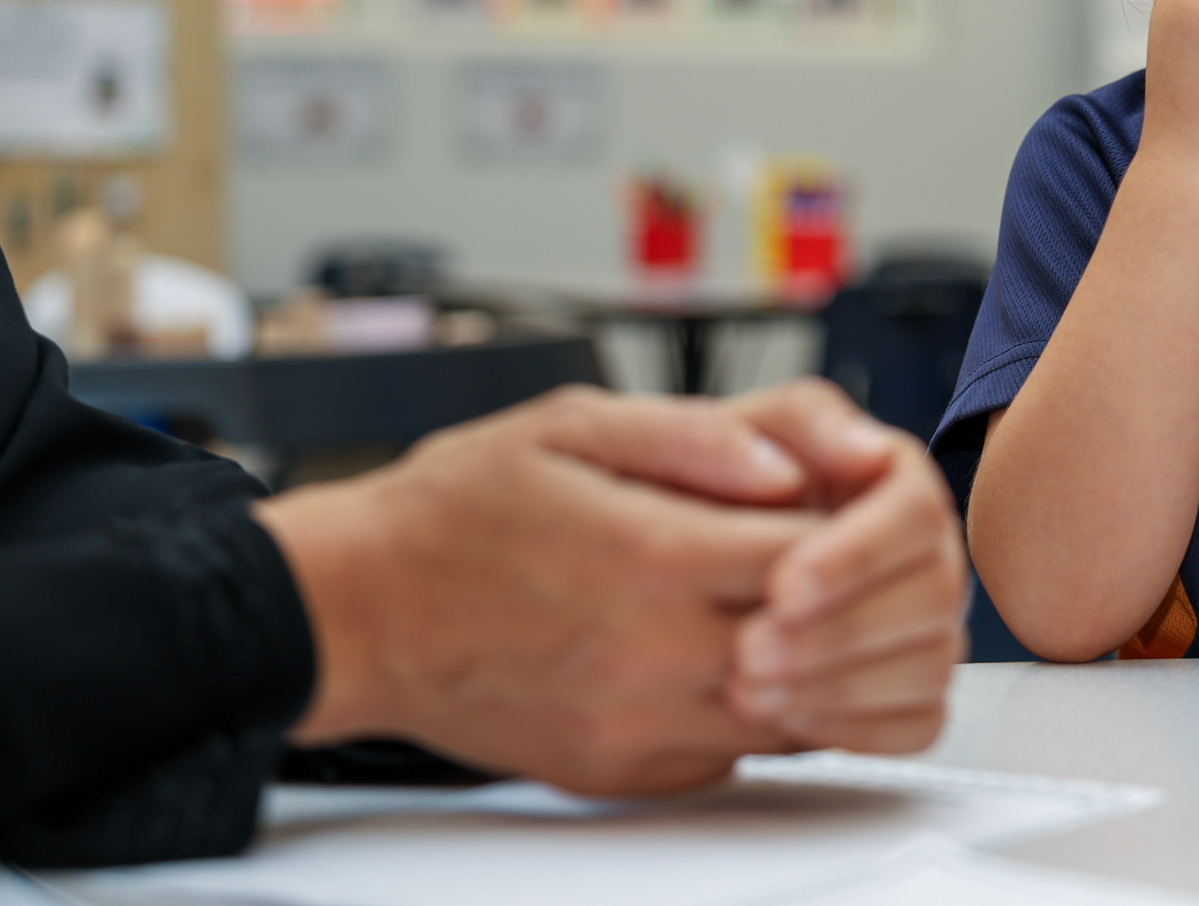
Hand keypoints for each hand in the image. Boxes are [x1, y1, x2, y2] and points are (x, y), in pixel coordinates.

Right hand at [255, 386, 822, 794]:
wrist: (357, 612)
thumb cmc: (453, 513)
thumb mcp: (572, 425)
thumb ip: (696, 438)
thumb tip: (789, 465)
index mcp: (653, 558)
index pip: (812, 555)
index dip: (841, 527)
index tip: (826, 504)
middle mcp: (654, 655)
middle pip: (815, 641)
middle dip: (835, 599)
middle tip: (820, 559)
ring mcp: (639, 727)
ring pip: (788, 712)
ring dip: (805, 663)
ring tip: (785, 610)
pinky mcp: (621, 773)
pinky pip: (733, 755)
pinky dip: (755, 712)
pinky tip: (732, 661)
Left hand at [723, 381, 968, 754]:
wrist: (665, 560)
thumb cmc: (693, 485)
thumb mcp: (718, 427)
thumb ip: (786, 423)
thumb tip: (860, 451)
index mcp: (891, 473)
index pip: (916, 512)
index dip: (858, 555)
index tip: (783, 586)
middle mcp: (920, 547)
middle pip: (936, 594)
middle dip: (843, 631)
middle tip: (751, 652)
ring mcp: (920, 620)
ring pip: (931, 665)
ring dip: (844, 687)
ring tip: (751, 691)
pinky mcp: (903, 685)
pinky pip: (919, 723)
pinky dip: (861, 729)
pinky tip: (788, 719)